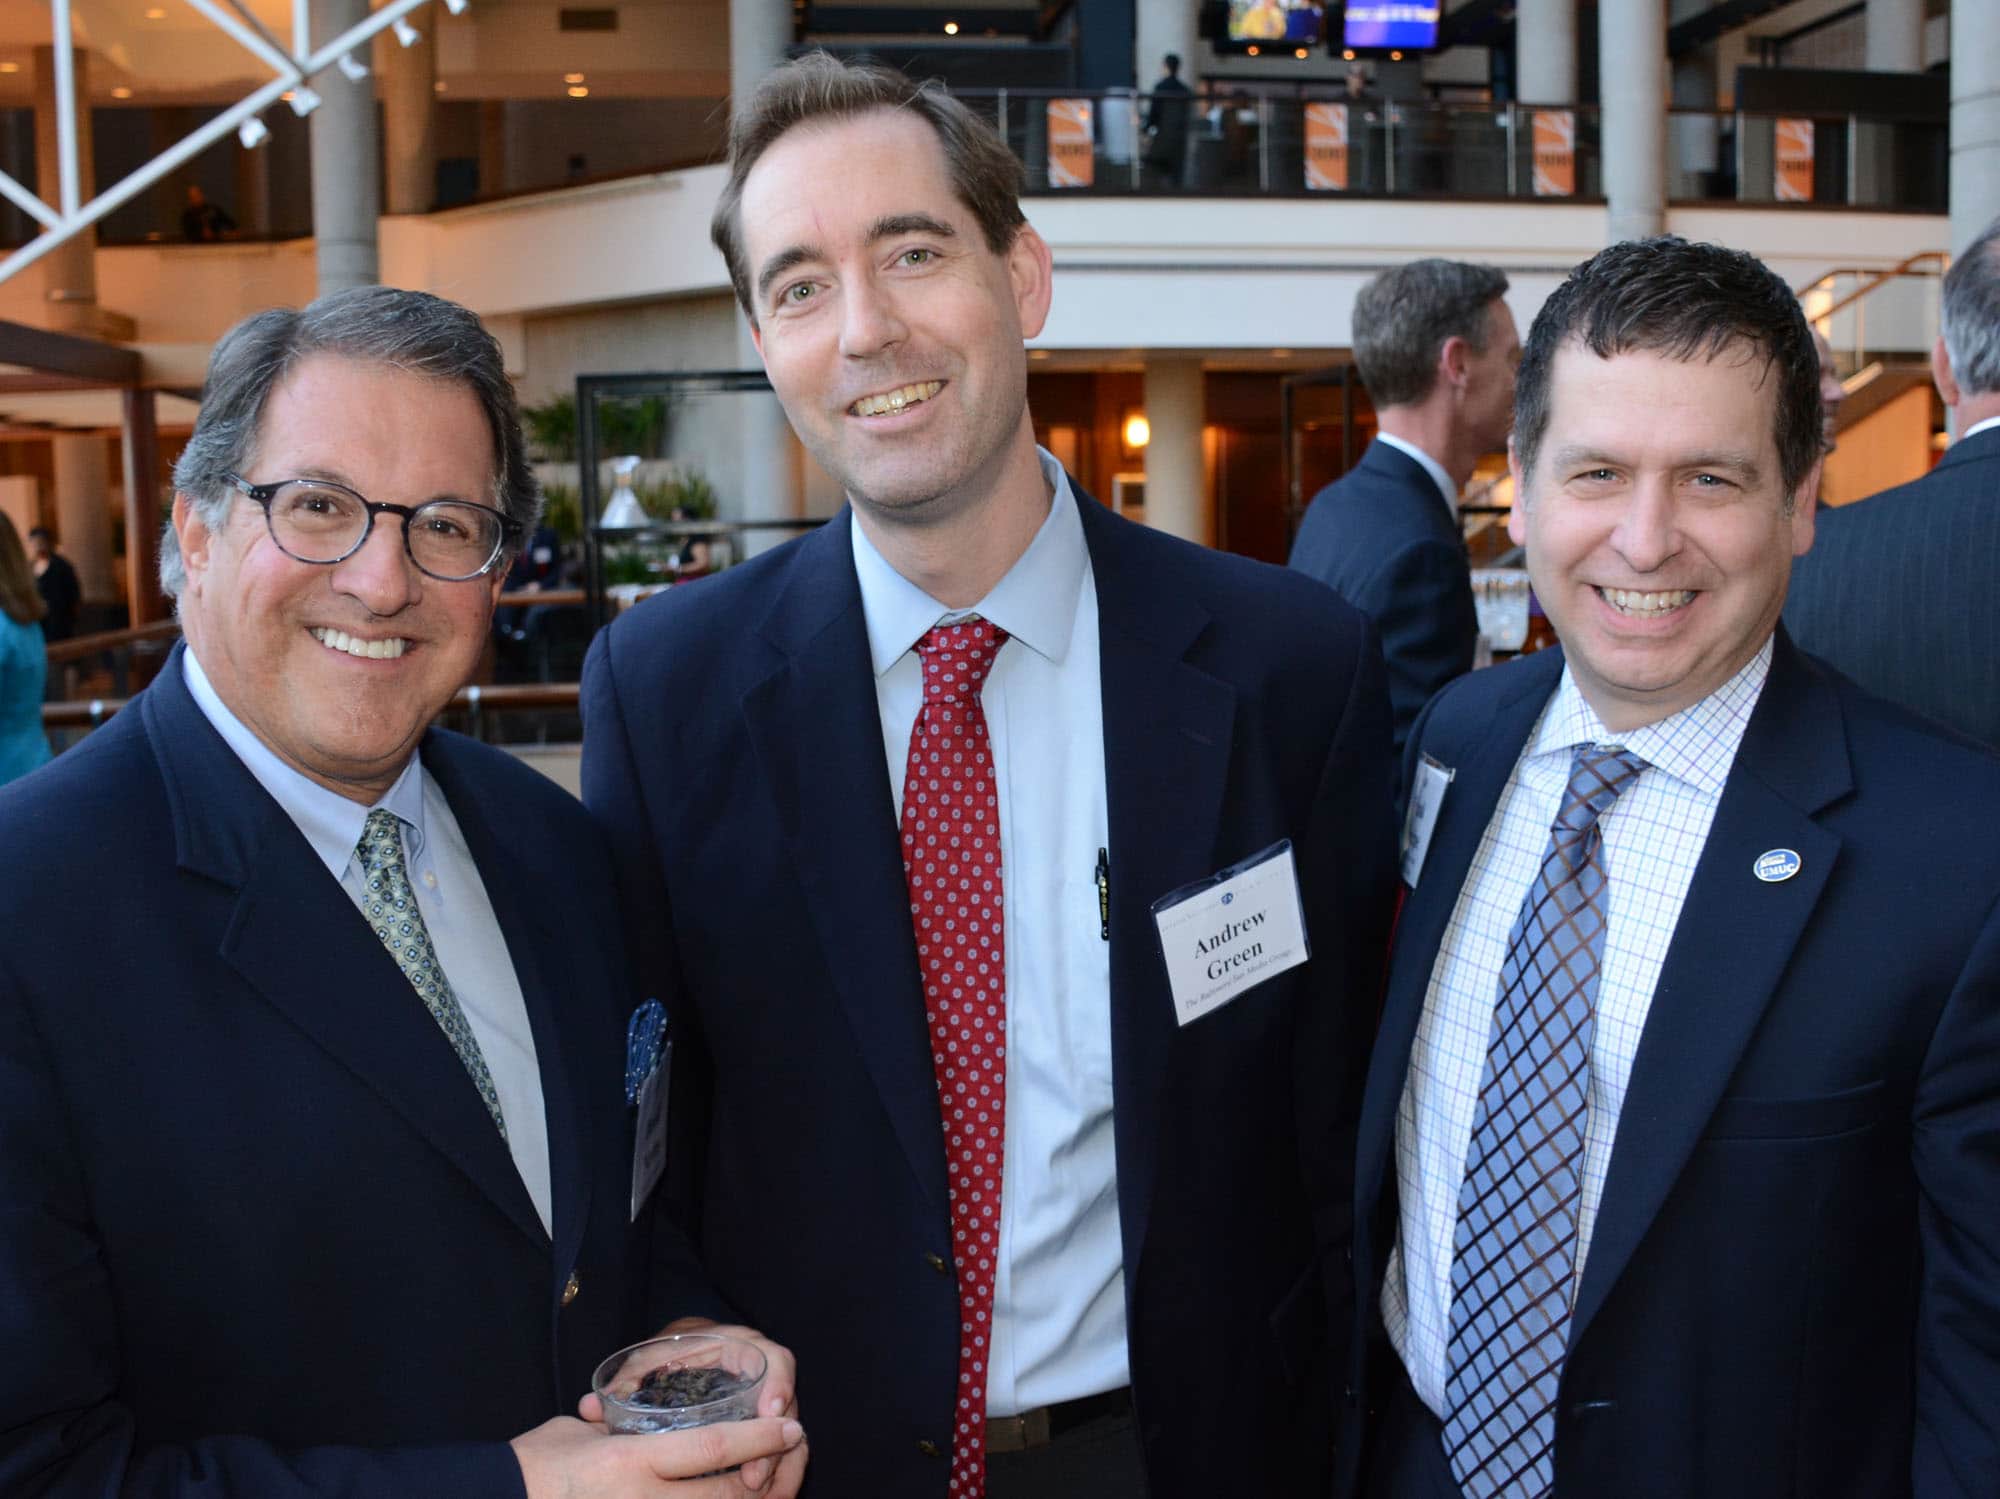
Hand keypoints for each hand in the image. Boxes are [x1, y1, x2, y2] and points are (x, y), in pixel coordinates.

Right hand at [512, 1414, 803, 1497]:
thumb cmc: (535, 1463)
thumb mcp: (582, 1433)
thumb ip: (626, 1425)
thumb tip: (655, 1417)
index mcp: (630, 1461)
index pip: (712, 1449)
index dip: (760, 1439)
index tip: (791, 1427)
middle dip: (770, 1482)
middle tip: (791, 1460)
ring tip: (768, 1487)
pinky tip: (733, 1498)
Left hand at [579, 1318, 805, 1498]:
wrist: (681, 1351)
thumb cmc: (665, 1354)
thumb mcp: (648, 1360)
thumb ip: (625, 1381)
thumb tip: (589, 1409)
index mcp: (737, 1347)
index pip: (774, 1359)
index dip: (778, 1383)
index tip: (769, 1411)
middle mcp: (759, 1375)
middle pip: (785, 1409)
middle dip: (774, 1447)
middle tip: (754, 1479)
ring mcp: (764, 1403)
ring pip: (788, 1439)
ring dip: (779, 1470)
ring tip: (760, 1498)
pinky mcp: (760, 1429)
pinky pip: (781, 1454)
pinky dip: (778, 1476)